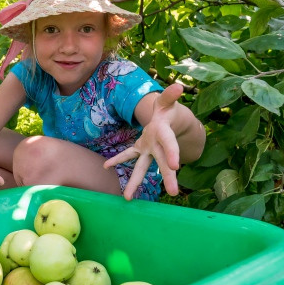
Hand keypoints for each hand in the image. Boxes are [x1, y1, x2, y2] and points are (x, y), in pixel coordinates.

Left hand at [104, 84, 183, 199]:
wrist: (171, 119)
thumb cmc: (169, 109)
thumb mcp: (169, 101)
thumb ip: (170, 95)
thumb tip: (178, 86)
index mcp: (165, 134)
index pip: (170, 144)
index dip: (173, 153)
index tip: (176, 166)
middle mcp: (158, 146)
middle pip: (164, 162)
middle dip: (168, 177)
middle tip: (173, 192)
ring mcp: (149, 149)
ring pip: (143, 167)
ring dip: (135, 182)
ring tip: (127, 198)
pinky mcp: (141, 148)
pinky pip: (129, 156)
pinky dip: (118, 159)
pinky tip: (105, 166)